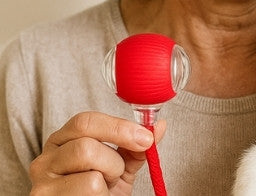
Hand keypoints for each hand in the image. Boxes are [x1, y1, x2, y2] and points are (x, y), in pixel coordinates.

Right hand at [29, 111, 165, 194]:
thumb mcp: (118, 166)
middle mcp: (46, 159)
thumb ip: (135, 146)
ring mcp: (42, 184)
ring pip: (90, 171)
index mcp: (62, 140)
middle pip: (86, 144)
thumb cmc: (99, 192)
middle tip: (118, 173)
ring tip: (103, 188)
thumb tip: (159, 125)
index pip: (86, 121)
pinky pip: (88, 190)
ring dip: (108, 179)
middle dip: (113, 159)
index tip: (145, 138)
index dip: (119, 127)